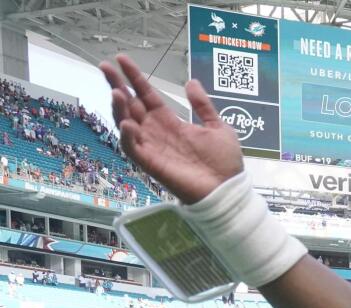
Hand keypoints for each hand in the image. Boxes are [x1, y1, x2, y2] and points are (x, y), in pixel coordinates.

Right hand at [100, 56, 244, 203]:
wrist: (228, 190)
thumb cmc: (224, 162)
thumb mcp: (217, 127)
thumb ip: (203, 105)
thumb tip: (191, 81)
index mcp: (170, 121)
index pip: (146, 94)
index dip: (134, 77)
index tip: (121, 58)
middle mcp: (156, 131)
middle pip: (130, 104)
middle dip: (116, 85)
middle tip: (105, 66)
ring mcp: (152, 146)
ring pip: (126, 123)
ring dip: (119, 107)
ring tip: (116, 91)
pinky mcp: (151, 163)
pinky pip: (132, 148)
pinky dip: (127, 135)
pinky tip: (128, 123)